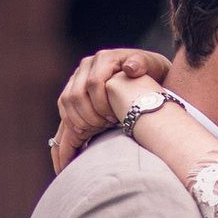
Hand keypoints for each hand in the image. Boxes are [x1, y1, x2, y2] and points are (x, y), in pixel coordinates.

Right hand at [50, 48, 171, 173]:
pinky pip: (63, 116)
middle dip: (89, 116)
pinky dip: (66, 135)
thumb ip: (143, 63)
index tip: (115, 119)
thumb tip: (130, 68)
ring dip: (78, 124)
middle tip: (106, 129)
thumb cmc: (154, 73)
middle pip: (74, 95)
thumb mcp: (154, 66)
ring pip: (65, 106)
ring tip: (96, 134)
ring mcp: (77, 82)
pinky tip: (69, 158)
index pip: (93, 83)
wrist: (151, 79)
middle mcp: (86, 68)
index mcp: (104, 58)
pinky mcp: (74, 100)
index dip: (102, 103)